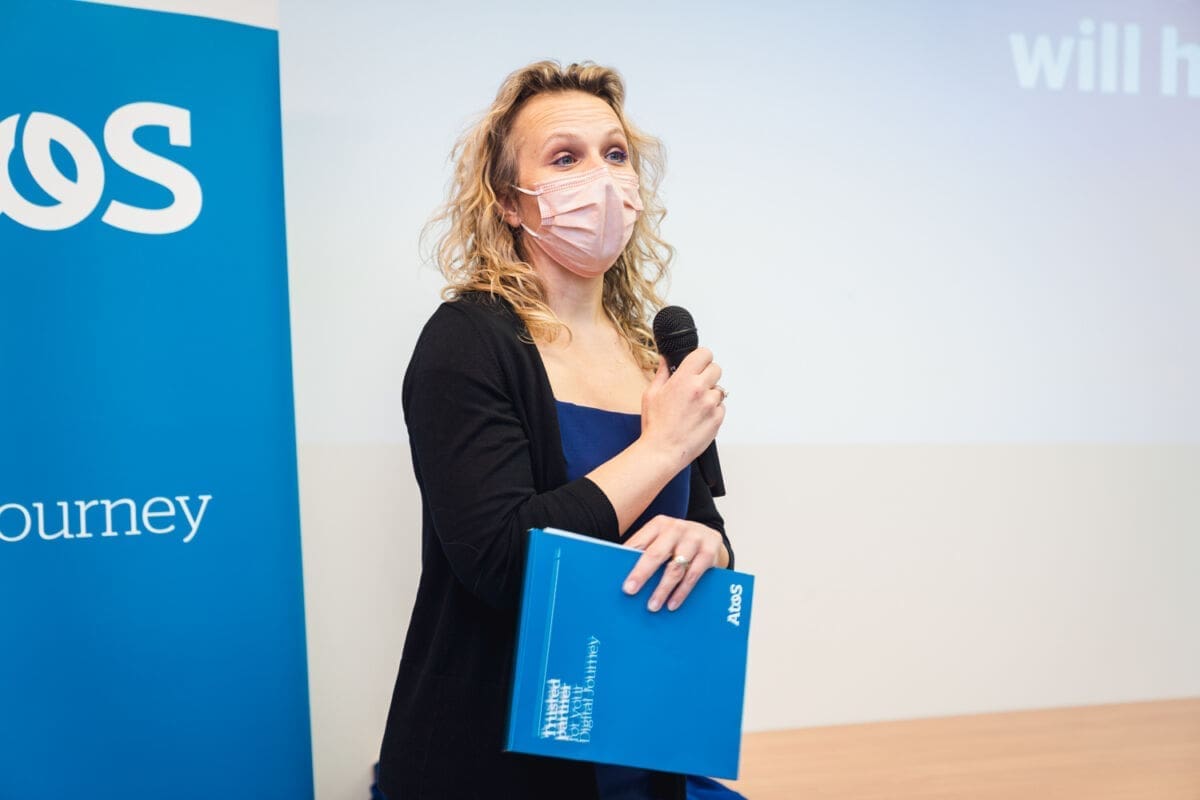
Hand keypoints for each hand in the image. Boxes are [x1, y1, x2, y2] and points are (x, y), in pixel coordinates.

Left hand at [621, 516, 727, 611]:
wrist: (709, 535)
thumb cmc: (677, 541)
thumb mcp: (661, 539)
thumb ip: (645, 551)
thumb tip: (621, 574)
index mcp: (659, 524)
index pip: (640, 543)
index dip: (627, 561)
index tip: (619, 577)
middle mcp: (676, 528)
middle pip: (656, 553)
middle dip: (642, 573)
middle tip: (630, 591)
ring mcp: (694, 539)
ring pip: (675, 568)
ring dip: (663, 589)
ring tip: (653, 605)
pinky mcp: (709, 551)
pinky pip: (693, 575)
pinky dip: (682, 592)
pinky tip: (672, 603)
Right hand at [640, 349, 725, 472]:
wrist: (663, 451)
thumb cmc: (656, 426)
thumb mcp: (651, 394)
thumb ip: (662, 373)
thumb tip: (666, 360)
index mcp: (683, 379)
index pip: (704, 354)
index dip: (702, 358)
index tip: (698, 363)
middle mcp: (700, 389)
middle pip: (716, 369)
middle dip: (707, 375)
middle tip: (696, 385)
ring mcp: (711, 405)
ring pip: (719, 390)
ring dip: (710, 395)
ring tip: (694, 407)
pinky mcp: (717, 419)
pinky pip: (721, 407)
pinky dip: (713, 410)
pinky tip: (698, 418)